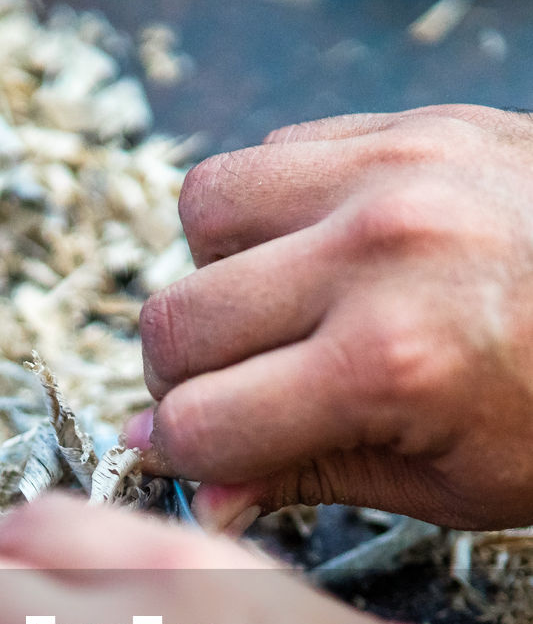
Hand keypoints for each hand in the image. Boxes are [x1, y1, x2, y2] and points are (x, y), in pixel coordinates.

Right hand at [128, 106, 532, 532]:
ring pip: (201, 218)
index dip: (178, 457)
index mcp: (389, 365)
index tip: (180, 460)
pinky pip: (269, 157)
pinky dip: (266, 214)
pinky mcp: (405, 127)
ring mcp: (389, 174)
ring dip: (214, 278)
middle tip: (223, 400)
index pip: (203, 423)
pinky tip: (311, 258)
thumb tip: (206, 497)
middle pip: (178, 323)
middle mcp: (376, 256)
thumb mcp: (444, 484)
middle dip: (180, 380)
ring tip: (270, 316)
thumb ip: (309, 480)